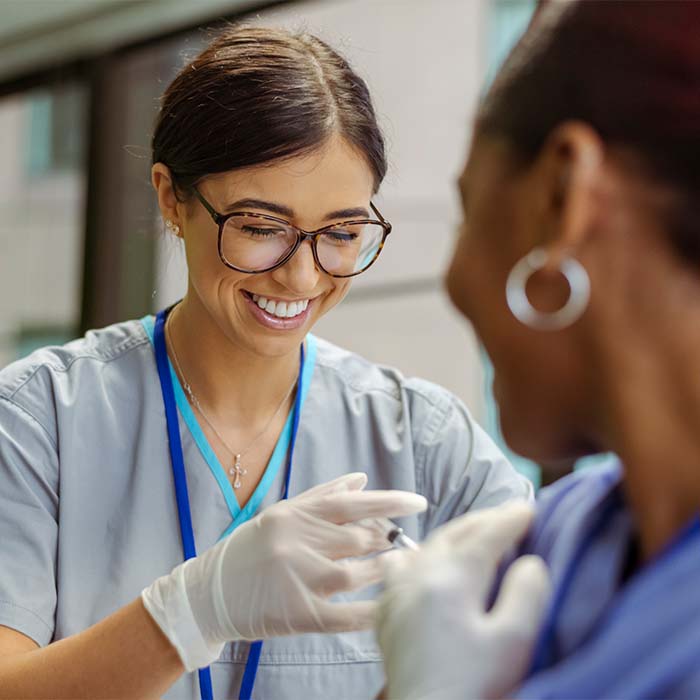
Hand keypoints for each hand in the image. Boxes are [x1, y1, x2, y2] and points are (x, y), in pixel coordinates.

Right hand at [142, 473, 426, 670]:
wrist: (208, 593)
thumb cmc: (251, 549)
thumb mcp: (282, 514)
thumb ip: (323, 495)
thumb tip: (361, 480)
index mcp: (295, 515)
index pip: (353, 503)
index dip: (390, 501)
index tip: (419, 502)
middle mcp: (297, 543)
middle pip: (360, 538)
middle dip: (385, 540)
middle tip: (399, 543)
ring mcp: (297, 579)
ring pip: (356, 573)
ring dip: (382, 571)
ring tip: (395, 568)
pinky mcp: (297, 614)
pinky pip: (344, 614)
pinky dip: (370, 611)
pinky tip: (388, 607)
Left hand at [377, 502, 550, 699]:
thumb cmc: (475, 687)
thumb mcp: (514, 642)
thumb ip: (525, 592)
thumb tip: (529, 561)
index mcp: (451, 579)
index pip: (485, 536)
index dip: (510, 520)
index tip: (530, 508)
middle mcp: (419, 577)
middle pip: (453, 534)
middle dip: (483, 521)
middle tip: (508, 517)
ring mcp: (397, 594)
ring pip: (425, 547)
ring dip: (452, 536)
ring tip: (473, 536)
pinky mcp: (386, 616)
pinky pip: (399, 569)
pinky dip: (418, 557)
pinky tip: (421, 562)